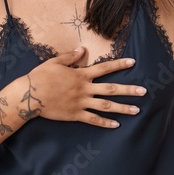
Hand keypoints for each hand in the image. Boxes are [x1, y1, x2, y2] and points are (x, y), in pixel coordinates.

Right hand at [24, 47, 146, 127]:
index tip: (133, 62)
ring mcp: (81, 103)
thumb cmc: (40, 77)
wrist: (29, 95)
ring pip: (106, 106)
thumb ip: (70, 56)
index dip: (119, 64)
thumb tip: (82, 49)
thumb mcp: (55, 62)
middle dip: (129, 90)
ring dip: (123, 108)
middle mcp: (85, 89)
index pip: (104, 68)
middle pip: (111, 89)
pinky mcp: (75, 115)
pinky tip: (117, 125)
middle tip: (144, 91)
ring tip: (137, 110)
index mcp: (81, 74)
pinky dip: (105, 123)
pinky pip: (93, 120)